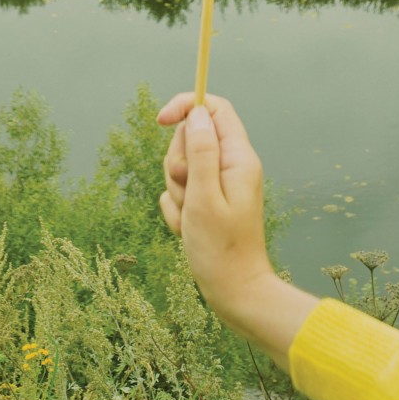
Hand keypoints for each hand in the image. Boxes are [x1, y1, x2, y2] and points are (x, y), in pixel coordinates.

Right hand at [158, 91, 317, 364]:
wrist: (235, 293)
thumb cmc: (221, 250)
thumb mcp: (204, 196)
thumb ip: (199, 151)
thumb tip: (197, 113)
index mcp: (238, 158)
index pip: (214, 109)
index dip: (186, 106)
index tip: (160, 120)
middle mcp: (231, 167)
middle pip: (191, 138)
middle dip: (177, 163)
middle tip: (188, 193)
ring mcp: (220, 185)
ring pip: (181, 167)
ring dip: (176, 192)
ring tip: (190, 219)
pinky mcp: (209, 203)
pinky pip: (180, 193)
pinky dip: (177, 210)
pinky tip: (188, 230)